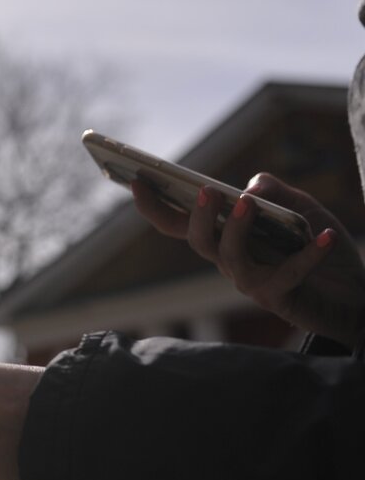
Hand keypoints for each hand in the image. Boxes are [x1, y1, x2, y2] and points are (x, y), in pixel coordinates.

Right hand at [132, 173, 364, 347]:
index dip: (155, 206)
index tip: (136, 181)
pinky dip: (309, 254)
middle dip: (197, 215)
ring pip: (229, 257)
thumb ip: (275, 192)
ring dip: (235, 229)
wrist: (355, 295)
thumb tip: (249, 188)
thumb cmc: (320, 251)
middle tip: (206, 190)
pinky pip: (288, 273)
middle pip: (197, 239)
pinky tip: (326, 236)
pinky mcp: (277, 298)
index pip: (180, 222)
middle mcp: (229, 260)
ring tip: (247, 203)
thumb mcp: (301, 209)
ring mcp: (250, 281)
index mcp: (225, 236)